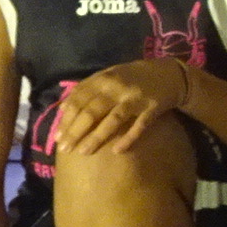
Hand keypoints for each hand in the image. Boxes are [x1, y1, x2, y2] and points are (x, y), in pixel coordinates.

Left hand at [50, 60, 187, 159]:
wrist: (169, 74)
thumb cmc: (132, 77)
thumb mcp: (108, 76)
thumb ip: (87, 90)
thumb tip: (63, 109)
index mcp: (104, 79)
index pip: (79, 100)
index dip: (67, 119)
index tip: (57, 136)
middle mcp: (117, 88)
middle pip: (92, 111)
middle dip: (76, 131)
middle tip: (65, 149)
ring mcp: (135, 99)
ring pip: (112, 120)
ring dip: (96, 137)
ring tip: (83, 152)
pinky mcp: (152, 108)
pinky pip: (139, 126)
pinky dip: (128, 138)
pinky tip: (117, 151)